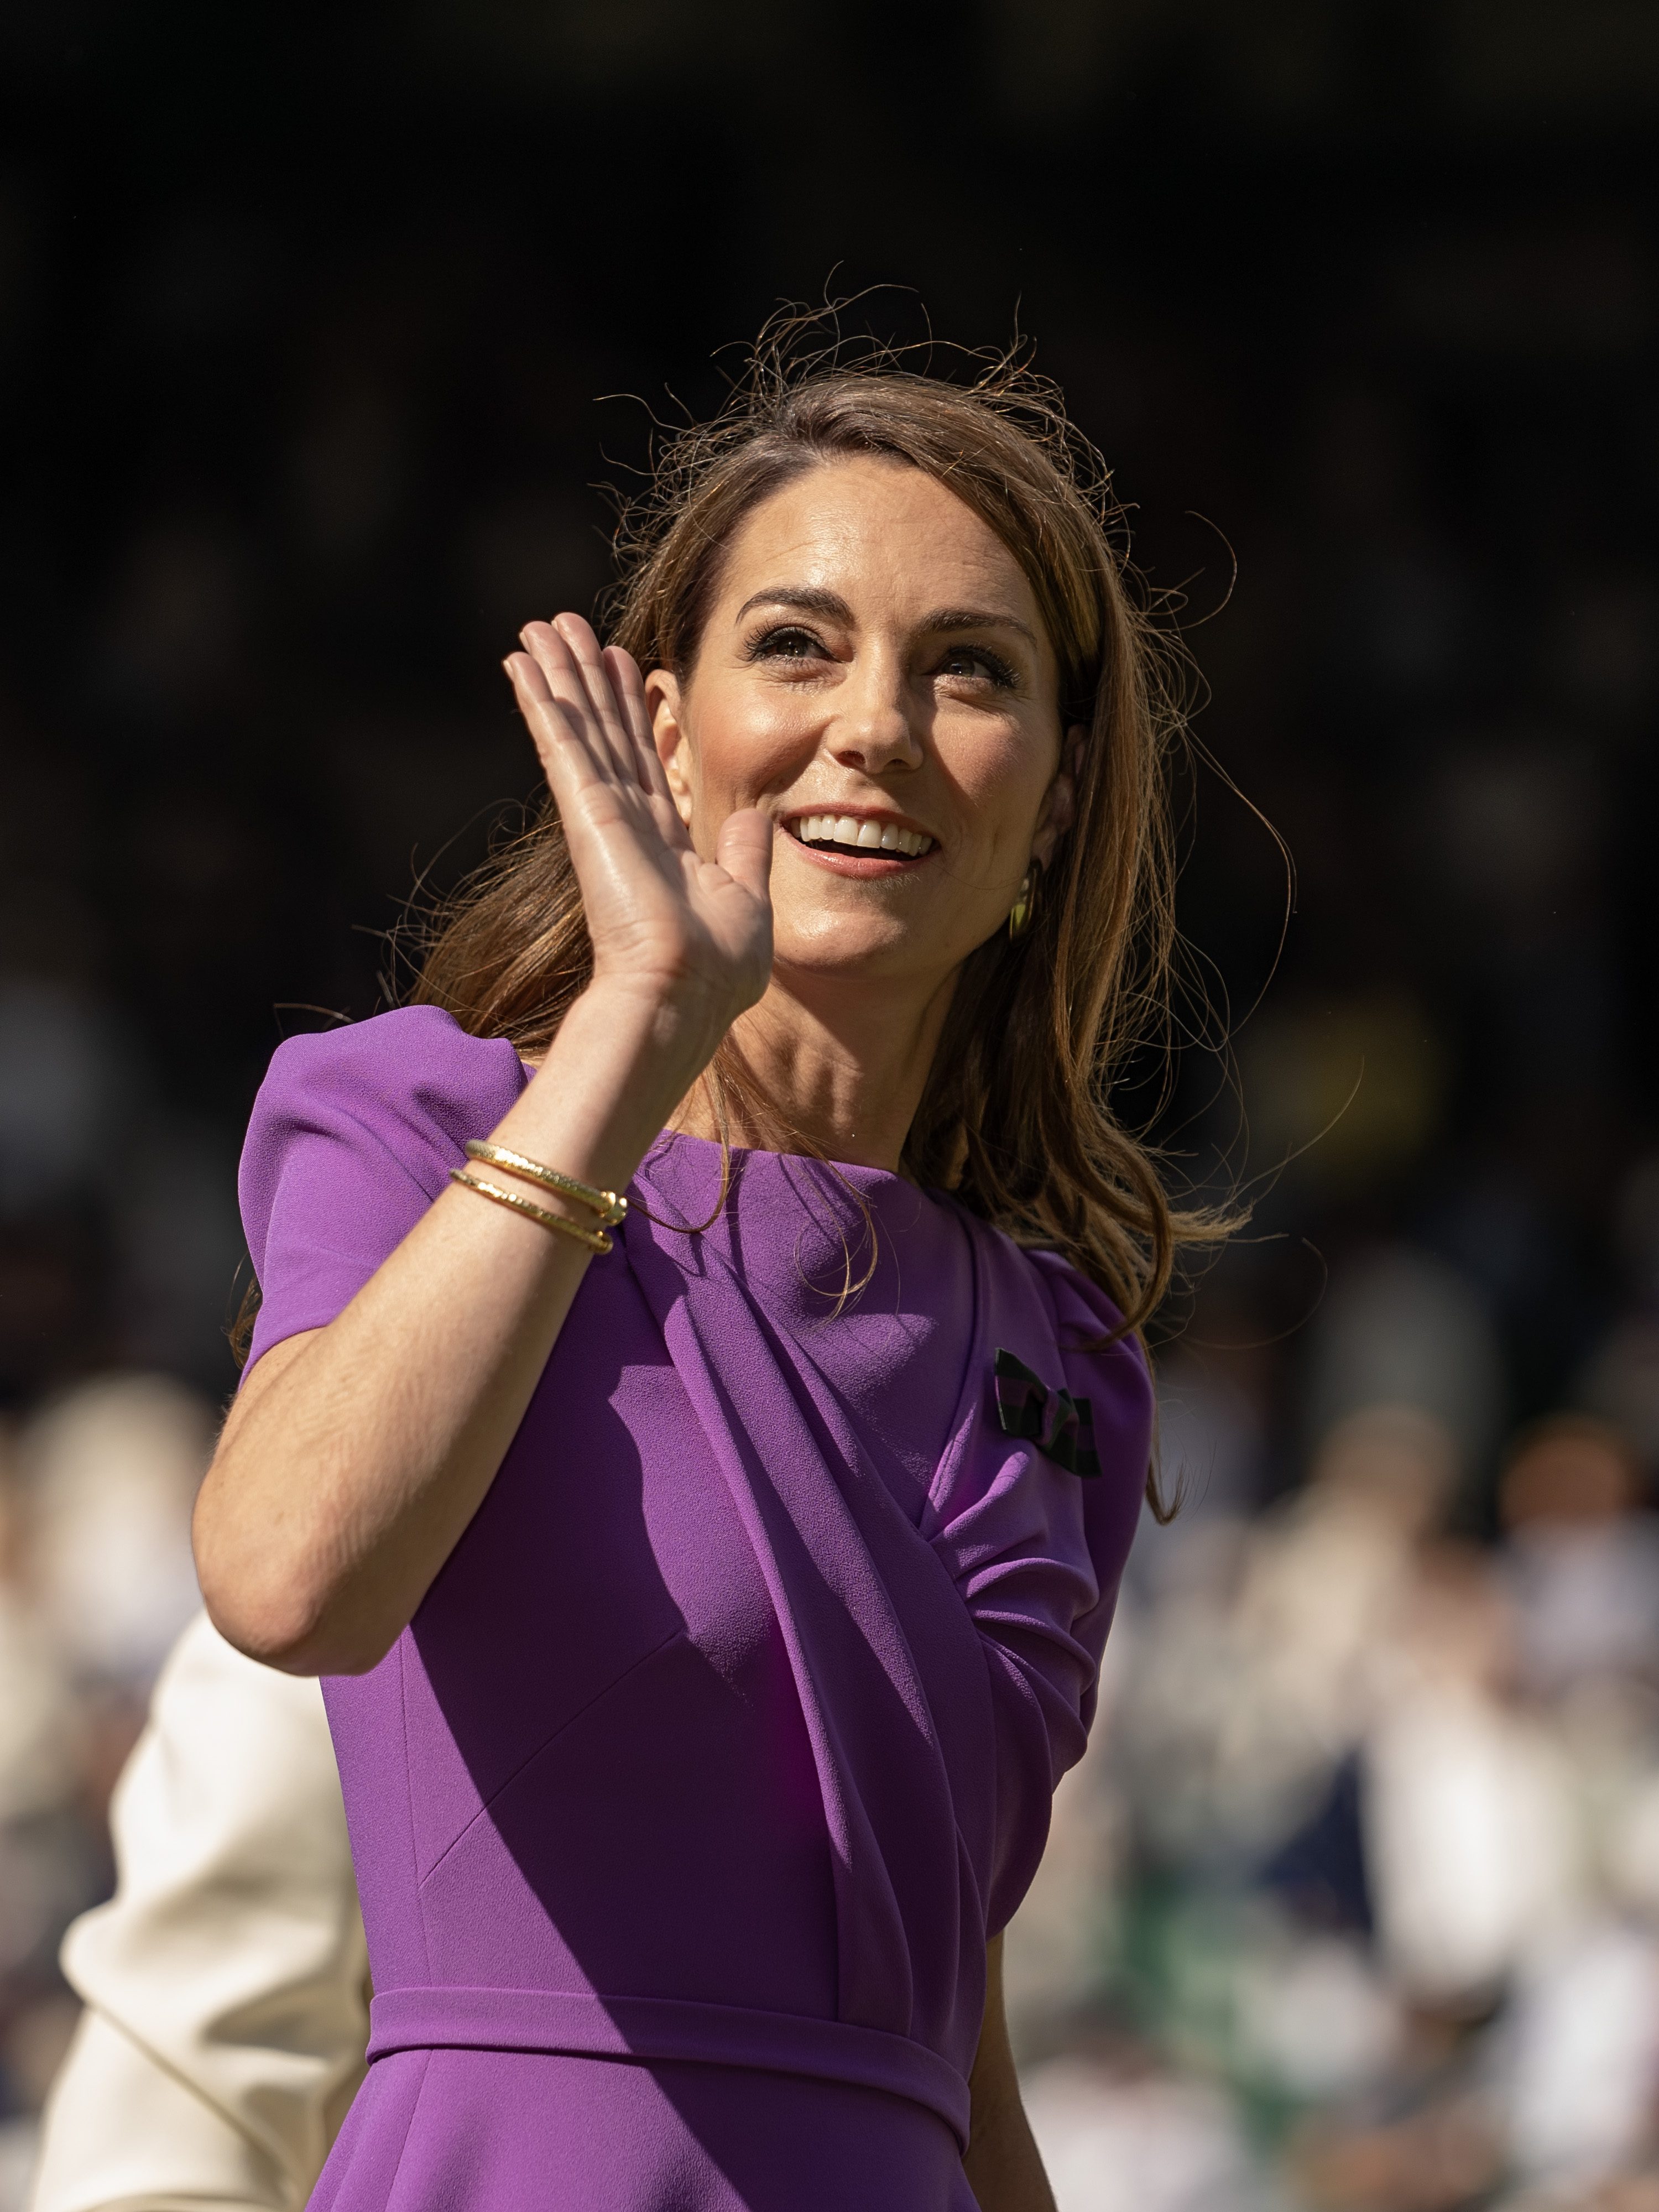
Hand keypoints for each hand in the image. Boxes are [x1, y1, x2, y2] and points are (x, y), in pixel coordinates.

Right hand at [505, 616, 773, 1047]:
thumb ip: (747, 853)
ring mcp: (602, 816)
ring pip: (578, 727)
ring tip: (540, 628)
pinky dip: (542, 701)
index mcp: (665, 843)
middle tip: (565, 630)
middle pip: (604, 732)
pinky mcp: (586, 813)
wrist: (684, 996)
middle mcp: (628, 822)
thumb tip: (759, 818)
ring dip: (558, 675)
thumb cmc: (716, 970)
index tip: (622, 665)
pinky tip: (524, 664)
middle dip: (585, 679)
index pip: (643, 761)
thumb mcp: (748, 900)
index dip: (631, 711)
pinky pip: (563, 744)